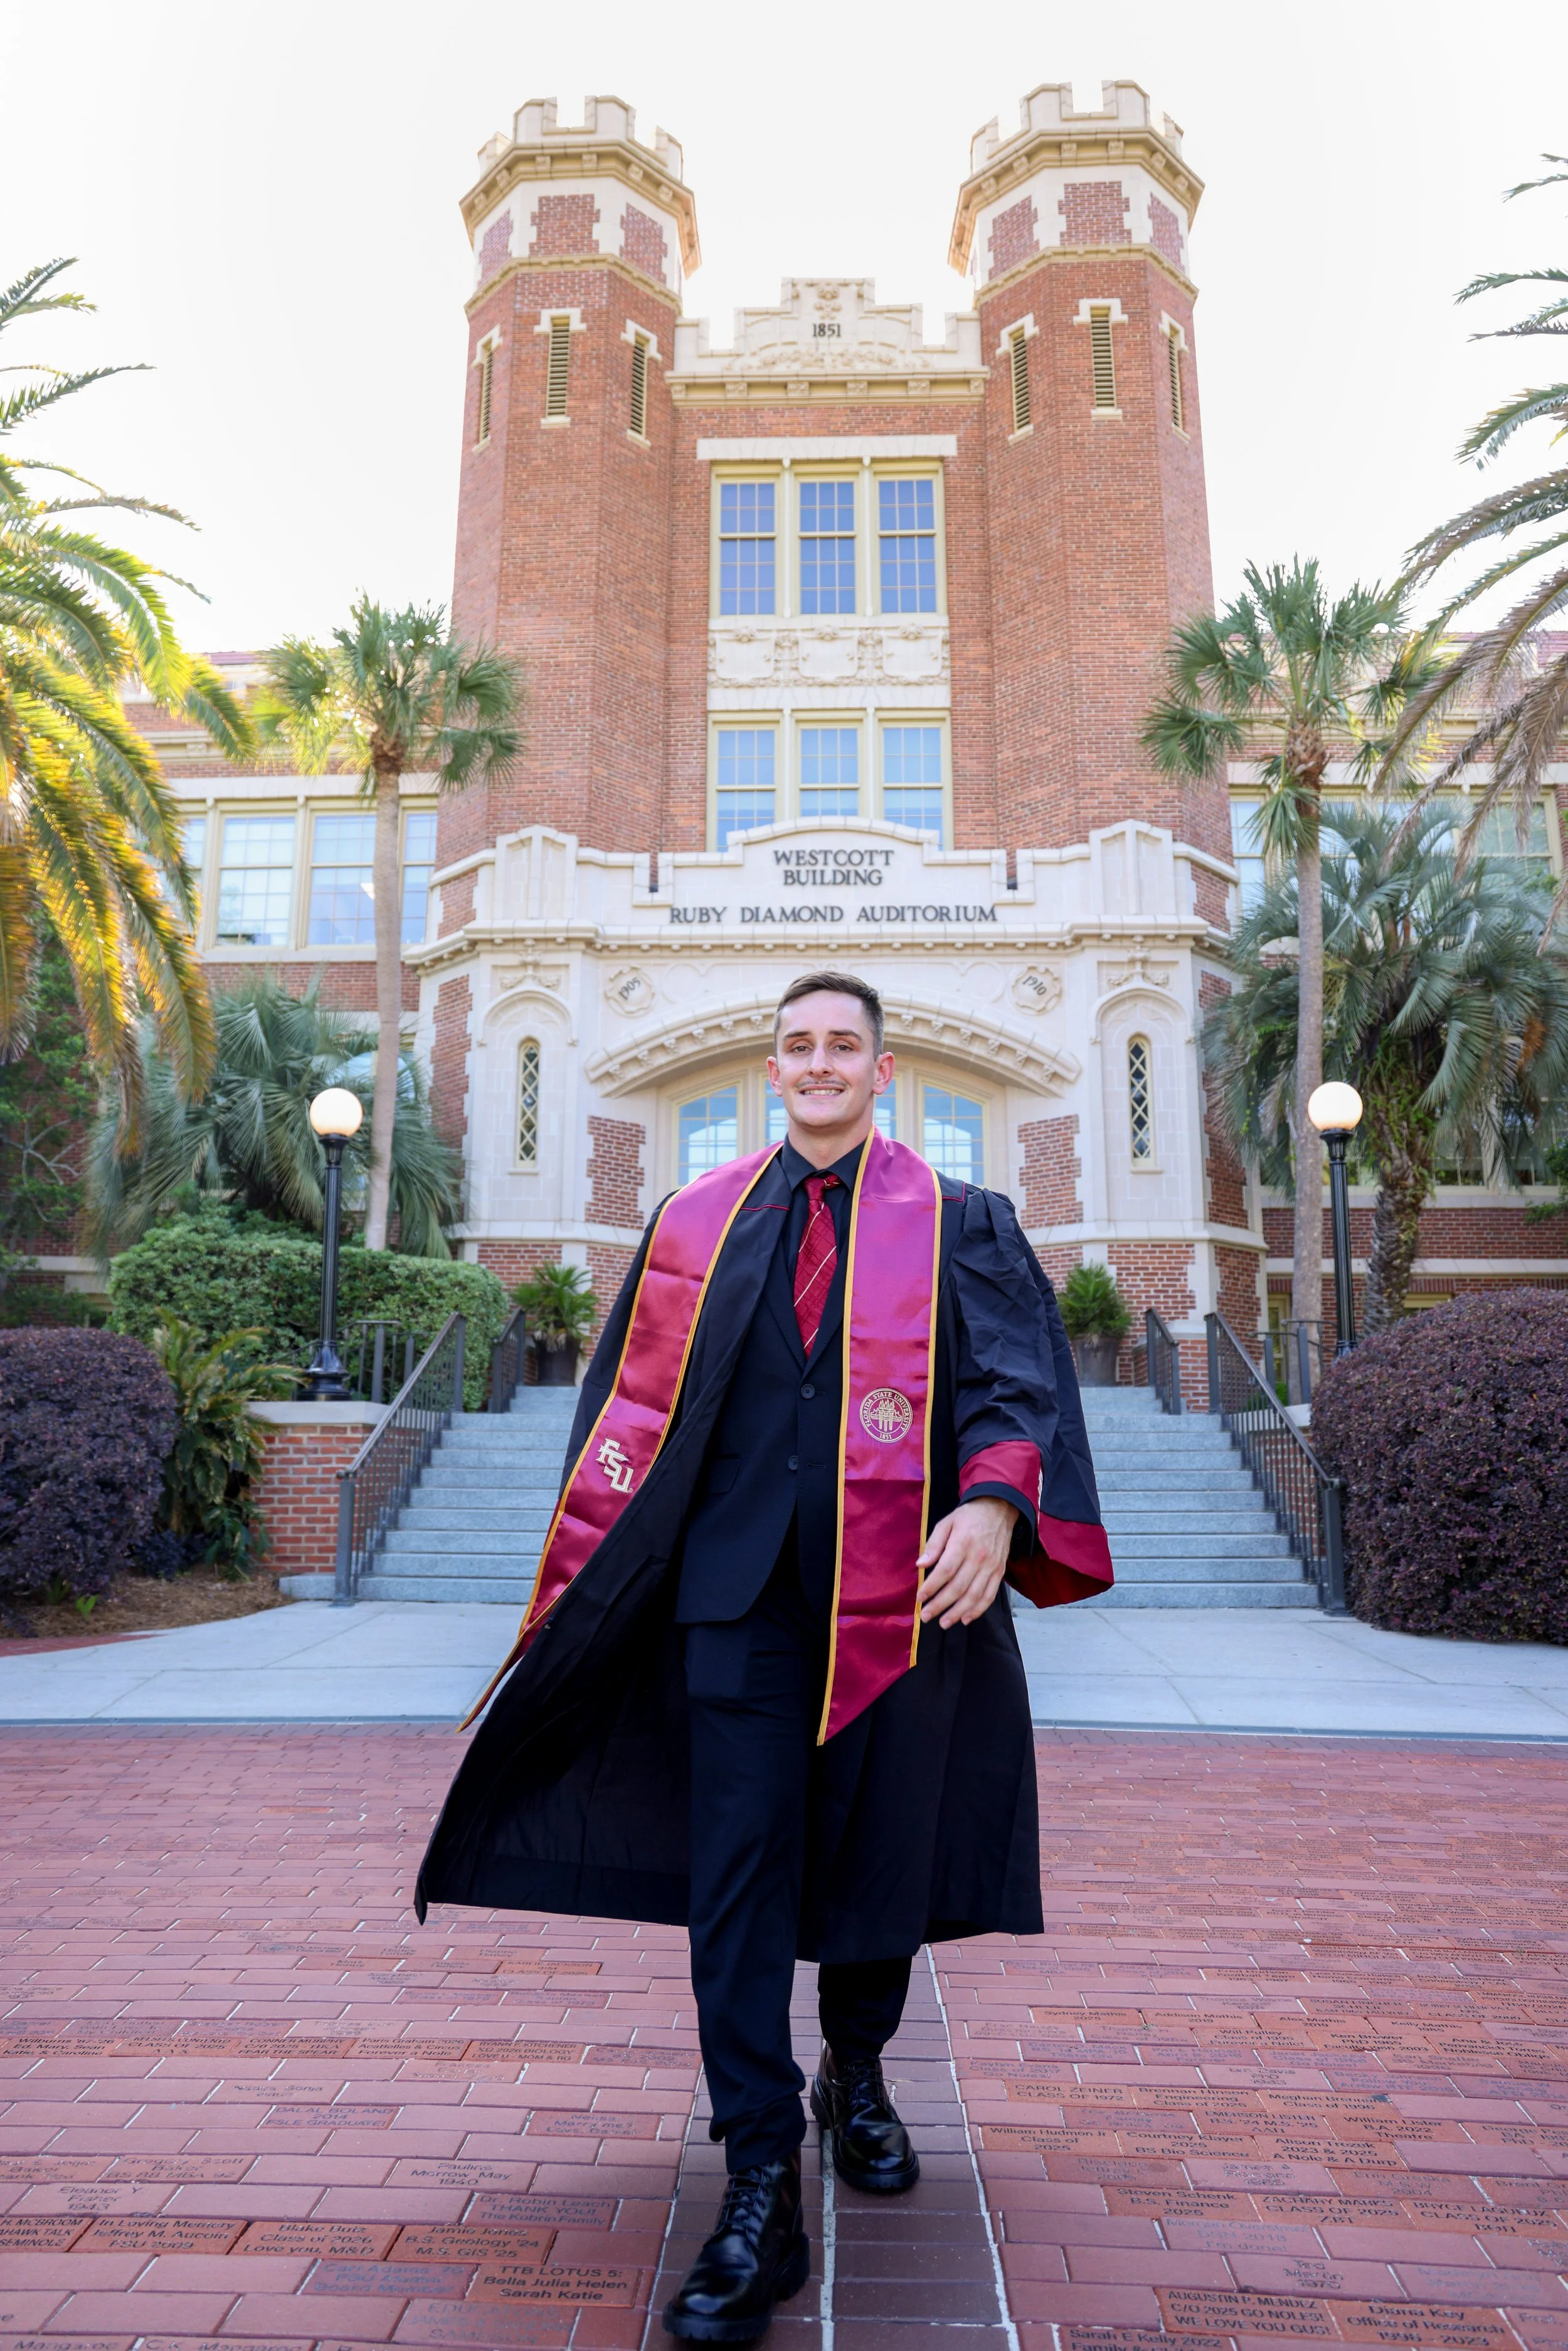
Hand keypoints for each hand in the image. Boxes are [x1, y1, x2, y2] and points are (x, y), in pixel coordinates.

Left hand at [917, 1497, 1017, 1628]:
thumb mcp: (947, 1523)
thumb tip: (920, 1565)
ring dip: (957, 1612)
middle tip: (926, 1615)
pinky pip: (989, 1596)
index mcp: (963, 1543)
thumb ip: (933, 1544)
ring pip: (974, 1596)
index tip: (920, 1597)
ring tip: (943, 1623)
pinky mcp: (1000, 1572)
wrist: (999, 1510)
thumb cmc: (968, 1517)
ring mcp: (991, 1566)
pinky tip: (965, 1619)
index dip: (932, 1586)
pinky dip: (978, 1610)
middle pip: (958, 1587)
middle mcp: (979, 1557)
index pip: (945, 1570)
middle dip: (940, 1605)